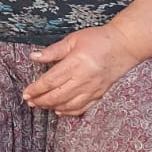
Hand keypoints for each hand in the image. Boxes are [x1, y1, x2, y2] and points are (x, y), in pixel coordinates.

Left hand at [23, 24, 139, 116]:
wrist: (126, 46)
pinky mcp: (100, 94)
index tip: (26, 93)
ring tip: (40, 105)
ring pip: (68, 105)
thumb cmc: (98, 40)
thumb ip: (52, 51)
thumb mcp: (73, 40)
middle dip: (41, 100)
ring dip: (52, 107)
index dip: (36, 89)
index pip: (50, 81)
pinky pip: (82, 108)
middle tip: (29, 101)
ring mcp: (93, 89)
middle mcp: (84, 79)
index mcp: (75, 64)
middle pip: (57, 96)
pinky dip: (69, 112)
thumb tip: (33, 57)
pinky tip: (59, 110)